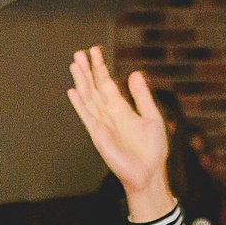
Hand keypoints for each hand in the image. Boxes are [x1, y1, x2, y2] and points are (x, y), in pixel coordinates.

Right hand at [65, 47, 172, 219]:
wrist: (149, 173)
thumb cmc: (152, 150)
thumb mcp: (152, 117)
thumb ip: (142, 96)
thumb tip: (135, 73)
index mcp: (122, 109)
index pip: (107, 84)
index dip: (100, 68)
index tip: (95, 51)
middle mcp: (109, 114)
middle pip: (94, 88)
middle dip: (87, 70)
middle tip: (80, 52)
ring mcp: (102, 124)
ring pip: (89, 98)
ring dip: (81, 81)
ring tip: (75, 64)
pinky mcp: (99, 135)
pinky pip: (87, 116)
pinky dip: (80, 104)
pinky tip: (73, 91)